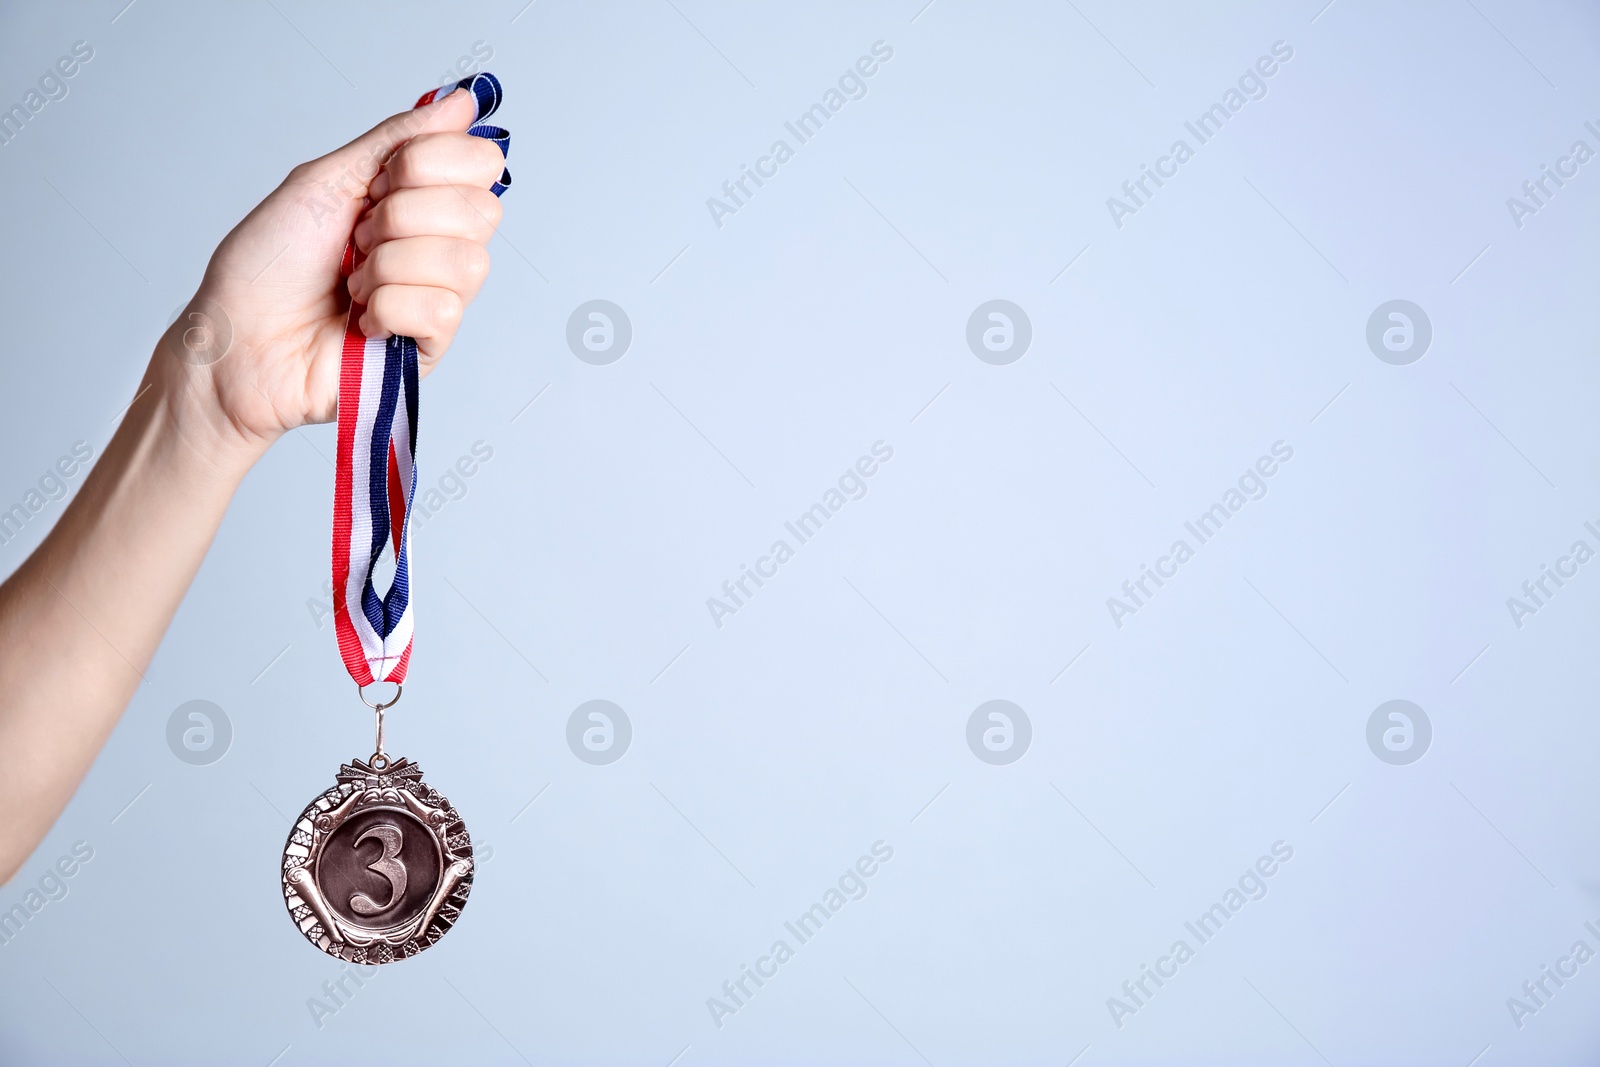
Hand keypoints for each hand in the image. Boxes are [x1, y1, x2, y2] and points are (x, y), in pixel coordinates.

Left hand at [157, 87, 506, 456]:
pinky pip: (442, 311)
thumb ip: (396, 139)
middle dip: (401, 217)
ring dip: (389, 267)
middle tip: (357, 238)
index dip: (430, 163)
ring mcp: (437, 295)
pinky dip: (387, 308)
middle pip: (482, 209)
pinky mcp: (431, 345)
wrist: (237, 339)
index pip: (481, 161)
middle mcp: (436, 244)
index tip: (380, 182)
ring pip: (466, 262)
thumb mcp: (325, 180)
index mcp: (415, 198)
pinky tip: (360, 319)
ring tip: (353, 283)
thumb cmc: (266, 267)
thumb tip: (460, 101)